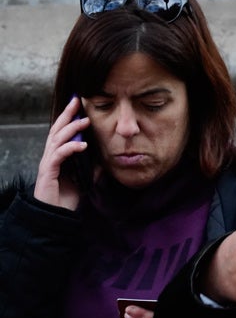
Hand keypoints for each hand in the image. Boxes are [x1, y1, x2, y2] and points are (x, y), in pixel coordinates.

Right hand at [33, 95, 89, 209]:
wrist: (56, 216)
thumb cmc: (67, 198)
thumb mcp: (85, 180)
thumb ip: (92, 169)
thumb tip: (106, 160)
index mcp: (58, 156)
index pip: (62, 132)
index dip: (69, 118)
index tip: (78, 104)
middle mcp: (51, 156)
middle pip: (56, 130)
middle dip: (66, 115)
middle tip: (77, 101)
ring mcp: (48, 163)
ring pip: (57, 139)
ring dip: (71, 129)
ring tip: (84, 121)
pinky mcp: (48, 172)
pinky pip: (58, 156)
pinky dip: (70, 148)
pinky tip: (82, 146)